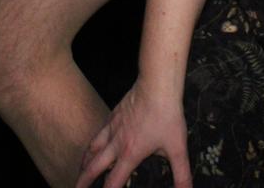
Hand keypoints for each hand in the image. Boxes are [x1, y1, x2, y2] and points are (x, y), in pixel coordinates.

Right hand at [76, 81, 190, 187]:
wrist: (157, 85)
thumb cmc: (166, 114)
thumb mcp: (178, 149)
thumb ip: (182, 175)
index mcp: (130, 154)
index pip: (113, 182)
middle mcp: (116, 142)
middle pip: (94, 166)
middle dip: (84, 181)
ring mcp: (112, 127)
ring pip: (92, 148)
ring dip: (85, 162)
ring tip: (81, 170)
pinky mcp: (114, 115)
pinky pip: (99, 133)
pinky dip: (93, 143)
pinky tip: (96, 143)